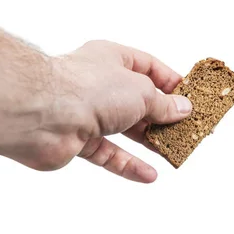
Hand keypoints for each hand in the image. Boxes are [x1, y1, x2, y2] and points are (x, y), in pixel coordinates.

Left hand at [0, 39, 191, 182]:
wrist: (43, 115)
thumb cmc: (89, 88)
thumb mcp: (142, 92)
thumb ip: (164, 104)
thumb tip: (183, 109)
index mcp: (113, 59)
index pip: (149, 67)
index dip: (171, 83)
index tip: (190, 98)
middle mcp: (100, 83)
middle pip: (139, 101)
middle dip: (163, 117)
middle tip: (186, 129)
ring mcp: (88, 112)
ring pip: (125, 129)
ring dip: (149, 142)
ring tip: (174, 152)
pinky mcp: (79, 139)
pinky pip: (109, 154)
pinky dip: (128, 164)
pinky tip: (149, 174)